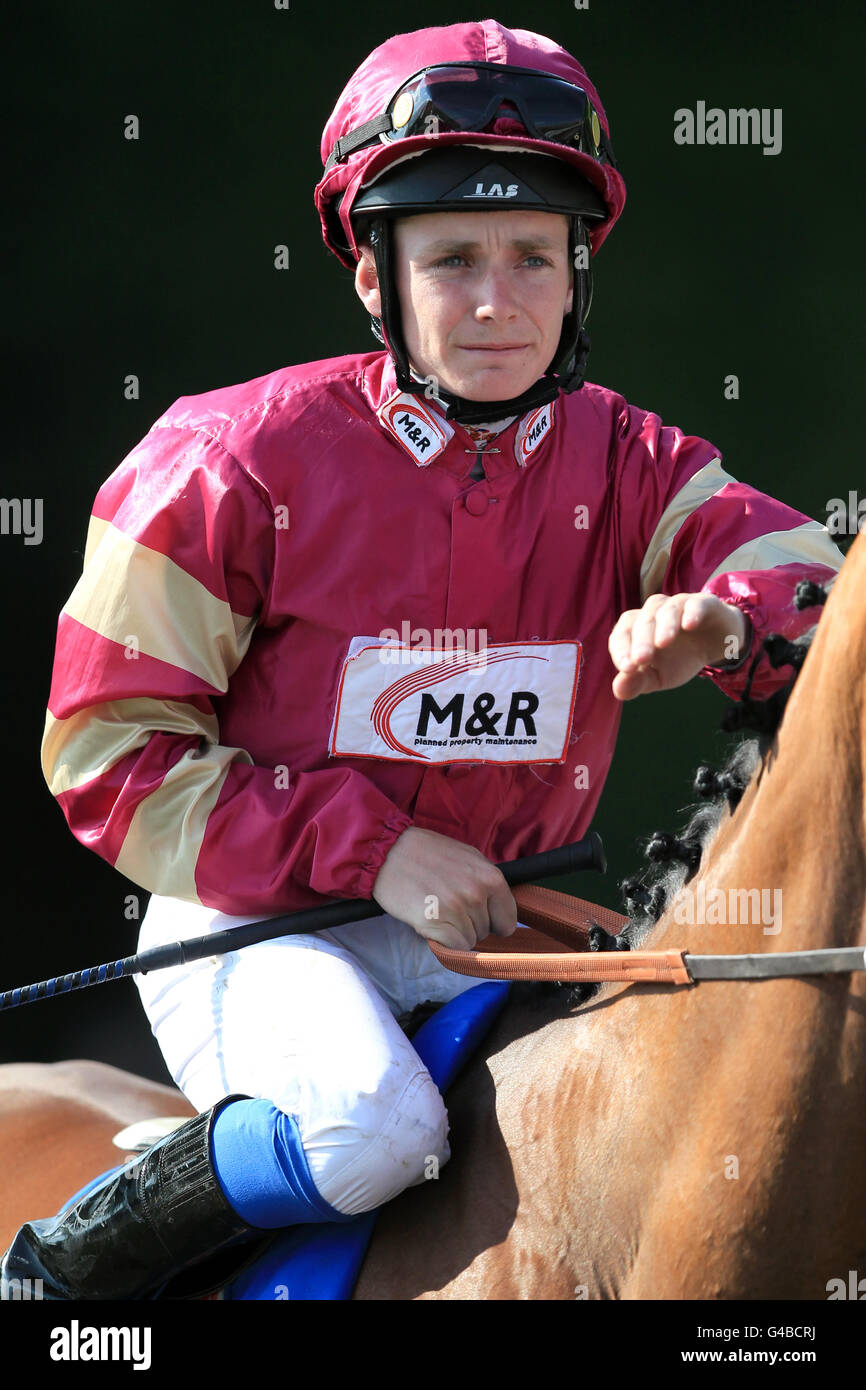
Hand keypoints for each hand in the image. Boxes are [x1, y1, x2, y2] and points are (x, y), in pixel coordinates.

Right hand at [371, 827, 517, 950]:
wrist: (389, 852)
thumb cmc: (428, 853)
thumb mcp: (468, 857)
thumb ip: (487, 883)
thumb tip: (502, 910)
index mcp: (491, 877)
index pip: (508, 921)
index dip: (493, 921)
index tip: (480, 915)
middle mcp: (476, 893)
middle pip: (486, 931)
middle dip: (470, 924)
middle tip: (448, 904)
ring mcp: (455, 908)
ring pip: (469, 941)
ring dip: (454, 931)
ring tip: (436, 908)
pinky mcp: (434, 921)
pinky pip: (453, 947)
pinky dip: (443, 940)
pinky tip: (430, 920)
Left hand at [608, 593, 747, 700]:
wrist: (717, 645)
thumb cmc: (680, 659)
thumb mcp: (658, 677)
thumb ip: (637, 682)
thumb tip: (618, 691)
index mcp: (636, 628)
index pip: (621, 635)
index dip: (621, 649)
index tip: (626, 668)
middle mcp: (654, 612)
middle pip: (642, 621)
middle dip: (641, 641)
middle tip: (641, 660)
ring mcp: (679, 604)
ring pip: (666, 610)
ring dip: (664, 626)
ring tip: (663, 643)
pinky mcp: (704, 603)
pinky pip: (696, 604)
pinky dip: (692, 612)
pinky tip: (689, 625)